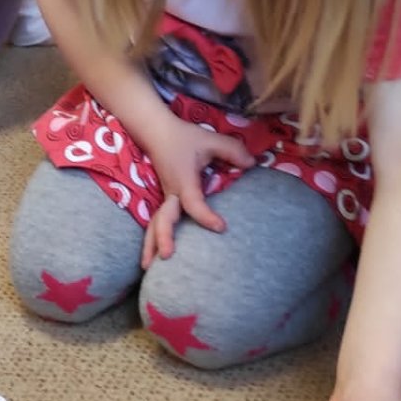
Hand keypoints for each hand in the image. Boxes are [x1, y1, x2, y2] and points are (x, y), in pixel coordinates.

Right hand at [138, 118, 246, 266]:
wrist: (158, 133)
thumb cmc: (185, 138)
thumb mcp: (211, 140)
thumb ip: (232, 151)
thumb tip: (252, 164)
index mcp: (183, 181)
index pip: (193, 203)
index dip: (206, 217)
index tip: (221, 227)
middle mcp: (171, 194)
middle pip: (163, 219)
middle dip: (163, 237)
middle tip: (167, 256)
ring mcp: (166, 199)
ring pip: (154, 225)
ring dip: (150, 245)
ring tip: (148, 267)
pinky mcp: (165, 201)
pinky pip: (157, 223)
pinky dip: (153, 239)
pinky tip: (152, 258)